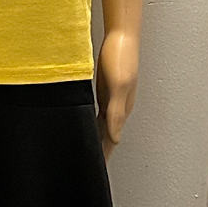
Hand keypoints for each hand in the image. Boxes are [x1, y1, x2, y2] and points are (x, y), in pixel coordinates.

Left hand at [94, 27, 139, 161]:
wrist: (121, 34)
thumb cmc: (121, 55)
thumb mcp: (117, 85)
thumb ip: (116, 112)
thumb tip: (115, 137)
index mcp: (122, 109)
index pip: (111, 140)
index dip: (104, 155)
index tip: (97, 171)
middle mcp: (118, 107)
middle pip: (107, 137)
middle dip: (100, 152)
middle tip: (90, 168)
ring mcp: (111, 98)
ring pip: (103, 127)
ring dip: (96, 140)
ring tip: (88, 153)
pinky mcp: (103, 89)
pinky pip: (98, 114)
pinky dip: (93, 124)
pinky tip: (86, 127)